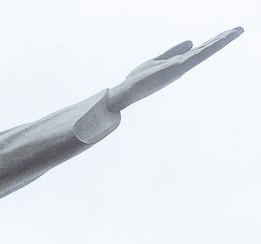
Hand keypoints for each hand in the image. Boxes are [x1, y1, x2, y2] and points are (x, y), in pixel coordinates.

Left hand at [108, 27, 242, 111]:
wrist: (127, 92)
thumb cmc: (140, 78)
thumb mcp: (158, 60)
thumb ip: (174, 51)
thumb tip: (192, 41)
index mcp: (180, 62)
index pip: (200, 49)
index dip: (214, 41)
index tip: (229, 32)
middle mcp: (183, 65)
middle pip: (206, 49)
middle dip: (222, 39)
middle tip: (240, 29)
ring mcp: (180, 67)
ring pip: (204, 52)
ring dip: (220, 42)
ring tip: (236, 32)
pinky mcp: (175, 69)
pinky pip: (194, 57)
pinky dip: (206, 49)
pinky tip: (216, 42)